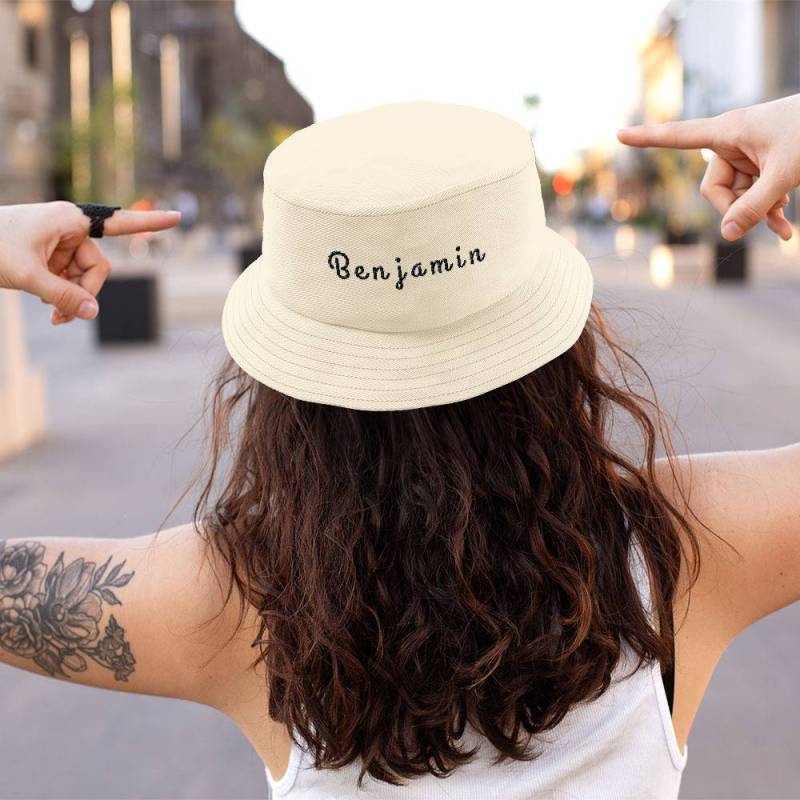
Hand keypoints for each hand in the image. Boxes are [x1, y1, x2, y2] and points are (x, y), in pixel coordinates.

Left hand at [0, 201, 180, 324]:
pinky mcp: (51, 254)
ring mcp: (61, 241)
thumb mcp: (28, 276)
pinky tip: (49, 308)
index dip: (151, 223)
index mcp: (71, 220)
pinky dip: (62, 296)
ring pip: (84, 277)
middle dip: (83, 293)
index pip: (121, 224)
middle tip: (61, 317)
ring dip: (70, 299)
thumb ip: (64, 297)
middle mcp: (70, 227)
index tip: (178, 218)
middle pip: (97, 267)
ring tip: (51, 316)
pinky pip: (70, 279)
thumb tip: (94, 314)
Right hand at [617, 94, 799, 241]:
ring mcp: (749, 154)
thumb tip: (727, 235)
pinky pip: (753, 193)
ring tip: (784, 224)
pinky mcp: (764, 163)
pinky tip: (784, 229)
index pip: (678, 136)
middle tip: (761, 220)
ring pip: (737, 195)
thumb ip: (754, 207)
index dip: (648, 138)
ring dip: (758, 212)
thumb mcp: (784, 175)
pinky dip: (767, 211)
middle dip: (735, 208)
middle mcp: (733, 141)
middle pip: (714, 187)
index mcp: (729, 130)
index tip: (619, 134)